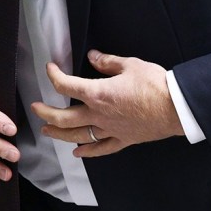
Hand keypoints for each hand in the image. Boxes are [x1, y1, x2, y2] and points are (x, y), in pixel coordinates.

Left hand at [33, 49, 183, 156]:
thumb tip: (93, 57)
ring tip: (47, 130)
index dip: (54, 75)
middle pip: (64, 117)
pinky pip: (101, 148)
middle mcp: (99, 115)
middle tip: (35, 108)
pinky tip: (78, 152)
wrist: (176, 108)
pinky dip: (88, 151)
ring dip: (59, 134)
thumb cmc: (154, 85)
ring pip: (78, 136)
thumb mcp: (130, 65)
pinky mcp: (123, 139)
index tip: (50, 68)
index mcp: (98, 93)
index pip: (66, 85)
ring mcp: (110, 130)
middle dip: (46, 112)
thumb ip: (107, 62)